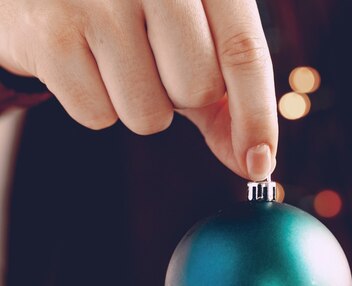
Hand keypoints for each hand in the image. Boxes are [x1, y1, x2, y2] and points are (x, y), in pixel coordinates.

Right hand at [0, 0, 276, 179]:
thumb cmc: (130, 15)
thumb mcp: (190, 39)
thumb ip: (226, 99)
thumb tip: (254, 163)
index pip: (243, 52)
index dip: (257, 115)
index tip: (260, 163)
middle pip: (198, 89)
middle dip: (183, 97)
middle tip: (154, 61)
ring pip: (149, 114)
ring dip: (138, 104)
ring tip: (112, 58)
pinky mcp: (50, 32)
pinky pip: (97, 115)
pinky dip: (94, 104)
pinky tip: (79, 60)